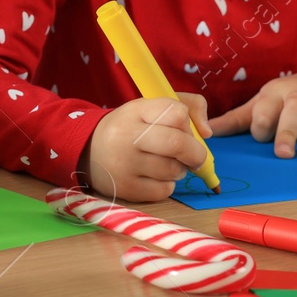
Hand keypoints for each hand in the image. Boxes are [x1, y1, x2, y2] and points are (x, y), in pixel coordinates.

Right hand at [80, 95, 210, 202]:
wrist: (89, 151)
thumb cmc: (131, 128)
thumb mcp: (151, 108)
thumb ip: (188, 107)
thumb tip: (207, 133)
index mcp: (136, 111)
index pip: (177, 113)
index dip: (187, 123)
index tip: (182, 129)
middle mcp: (127, 137)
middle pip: (178, 144)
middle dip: (196, 153)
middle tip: (195, 157)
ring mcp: (125, 165)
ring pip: (174, 170)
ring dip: (179, 169)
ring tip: (165, 163)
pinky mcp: (127, 189)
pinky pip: (165, 190)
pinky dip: (167, 184)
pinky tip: (154, 176)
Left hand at [207, 73, 296, 159]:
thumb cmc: (280, 99)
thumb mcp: (258, 105)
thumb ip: (233, 121)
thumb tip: (204, 134)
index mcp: (275, 94)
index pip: (264, 111)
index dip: (262, 126)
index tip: (261, 138)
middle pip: (294, 111)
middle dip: (287, 131)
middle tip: (283, 153)